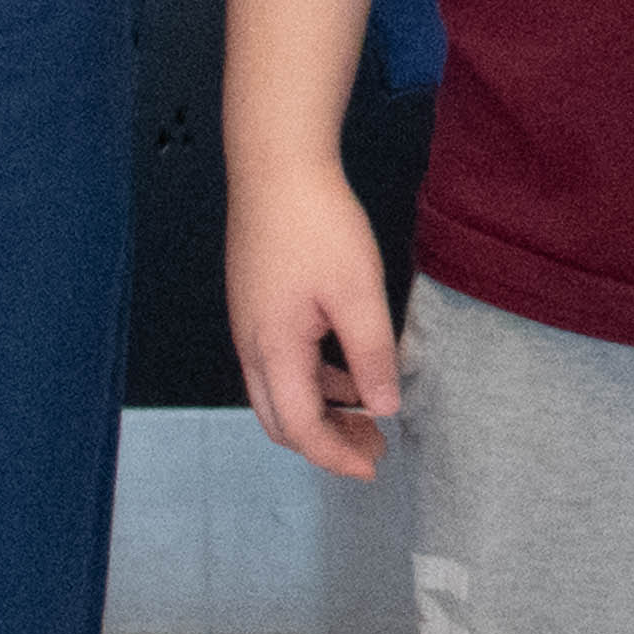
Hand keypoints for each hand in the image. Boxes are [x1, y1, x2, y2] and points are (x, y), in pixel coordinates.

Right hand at [221, 163, 401, 480]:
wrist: (275, 165)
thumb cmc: (316, 223)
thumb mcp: (358, 291)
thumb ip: (371, 355)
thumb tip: (384, 407)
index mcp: (272, 349)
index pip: (300, 428)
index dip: (336, 455)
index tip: (373, 468)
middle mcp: (251, 345)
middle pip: (281, 419)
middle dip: (327, 442)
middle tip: (374, 448)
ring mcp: (249, 324)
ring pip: (280, 391)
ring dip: (322, 411)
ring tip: (370, 413)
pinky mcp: (257, 305)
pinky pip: (281, 362)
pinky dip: (315, 379)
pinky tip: (349, 370)